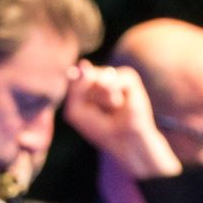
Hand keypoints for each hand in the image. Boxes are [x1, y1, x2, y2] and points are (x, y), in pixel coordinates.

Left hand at [61, 61, 179, 180]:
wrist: (122, 139)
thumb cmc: (98, 127)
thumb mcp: (76, 109)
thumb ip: (74, 86)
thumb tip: (84, 63)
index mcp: (85, 83)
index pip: (73, 75)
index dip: (74, 81)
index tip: (78, 98)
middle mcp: (100, 76)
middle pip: (82, 75)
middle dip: (86, 97)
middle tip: (98, 110)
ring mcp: (114, 75)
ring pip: (96, 78)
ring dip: (99, 98)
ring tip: (110, 108)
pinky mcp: (129, 78)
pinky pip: (112, 80)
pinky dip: (112, 97)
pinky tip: (119, 104)